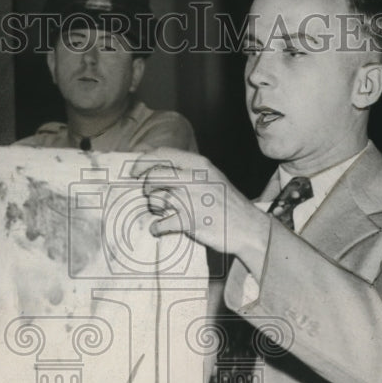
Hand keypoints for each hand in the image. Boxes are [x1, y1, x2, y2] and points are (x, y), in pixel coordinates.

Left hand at [132, 148, 269, 270]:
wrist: (248, 228)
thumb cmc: (226, 203)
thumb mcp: (211, 177)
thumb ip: (187, 169)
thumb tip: (153, 163)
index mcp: (199, 164)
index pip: (162, 154)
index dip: (142, 162)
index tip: (133, 171)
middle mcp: (194, 179)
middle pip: (153, 177)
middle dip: (147, 187)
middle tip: (152, 195)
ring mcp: (191, 200)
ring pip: (155, 199)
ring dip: (153, 208)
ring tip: (162, 212)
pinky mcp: (190, 222)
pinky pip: (160, 223)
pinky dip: (157, 228)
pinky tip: (161, 228)